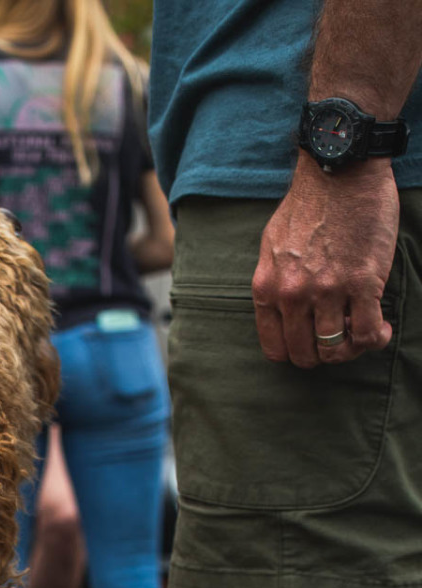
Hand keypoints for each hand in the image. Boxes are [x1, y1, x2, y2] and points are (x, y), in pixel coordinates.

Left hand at [252, 155, 398, 367]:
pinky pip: (368, 333)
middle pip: (306, 355)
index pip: (276, 349)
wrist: (341, 169)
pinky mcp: (362, 283)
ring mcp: (328, 291)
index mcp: (268, 288)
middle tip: (341, 337)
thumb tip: (282, 309)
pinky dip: (376, 339)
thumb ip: (274, 280)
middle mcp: (293, 295)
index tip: (313, 340)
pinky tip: (382, 329)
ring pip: (336, 350)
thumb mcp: (272, 244)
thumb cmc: (310, 203)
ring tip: (363, 331)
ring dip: (352, 348)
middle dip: (324, 354)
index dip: (296, 352)